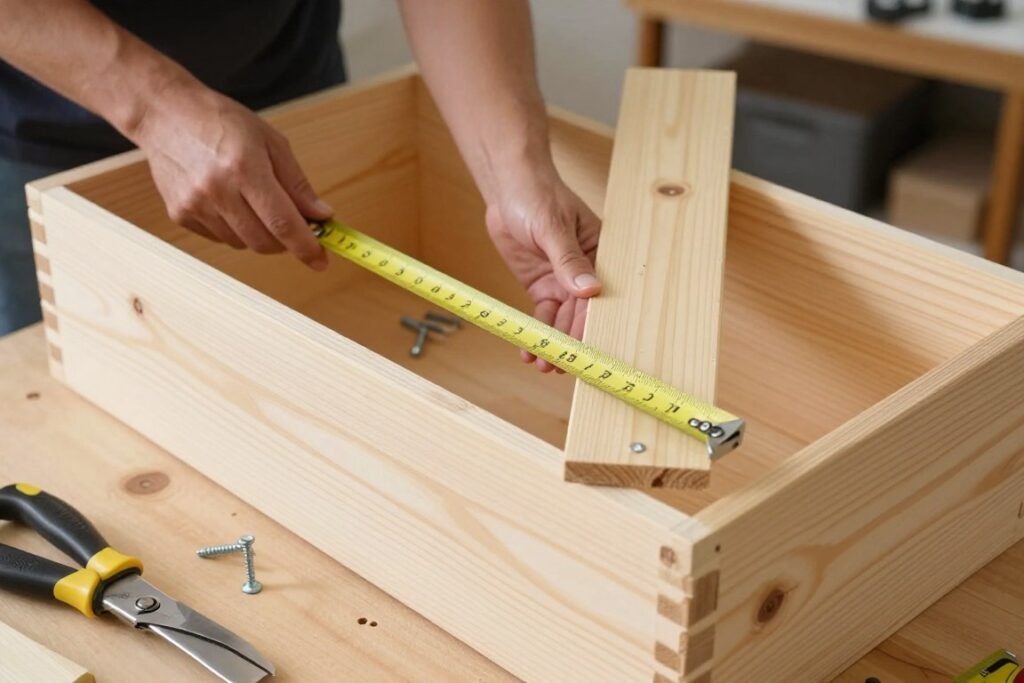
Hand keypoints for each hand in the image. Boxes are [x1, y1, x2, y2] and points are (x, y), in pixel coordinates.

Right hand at [131, 82, 331, 268]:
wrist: (165, 114)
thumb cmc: (221, 122)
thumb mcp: (270, 141)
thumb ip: (297, 184)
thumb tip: (321, 216)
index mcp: (245, 168)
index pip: (282, 223)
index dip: (306, 247)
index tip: (321, 260)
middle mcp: (217, 191)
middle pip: (263, 241)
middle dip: (285, 241)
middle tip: (293, 224)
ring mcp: (195, 206)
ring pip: (242, 244)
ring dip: (259, 234)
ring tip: (254, 201)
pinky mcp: (180, 214)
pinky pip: (220, 238)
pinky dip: (235, 229)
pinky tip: (230, 201)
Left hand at [485, 169, 601, 372]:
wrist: (508, 186)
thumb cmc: (537, 194)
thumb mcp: (552, 226)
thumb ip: (568, 260)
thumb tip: (589, 289)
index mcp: (599, 254)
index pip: (599, 296)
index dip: (590, 324)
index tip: (583, 348)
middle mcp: (584, 272)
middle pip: (581, 314)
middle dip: (569, 341)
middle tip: (559, 364)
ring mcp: (562, 281)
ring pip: (561, 320)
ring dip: (552, 343)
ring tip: (543, 364)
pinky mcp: (542, 285)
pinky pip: (542, 315)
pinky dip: (536, 332)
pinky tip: (530, 350)